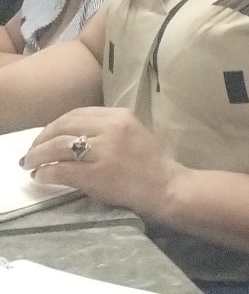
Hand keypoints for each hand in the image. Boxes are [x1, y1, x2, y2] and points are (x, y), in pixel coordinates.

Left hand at [20, 107, 185, 221]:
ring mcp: (104, 151)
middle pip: (63, 127)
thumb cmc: (148, 162)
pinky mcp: (97, 174)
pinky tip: (41, 177)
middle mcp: (111, 128)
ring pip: (58, 147)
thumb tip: (67, 134)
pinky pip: (62, 171)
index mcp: (120, 115)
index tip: (44, 137)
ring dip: (37, 156)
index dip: (54, 126)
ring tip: (30, 165)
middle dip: (40, 140)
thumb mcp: (130, 132)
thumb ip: (104, 128)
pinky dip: (46, 173)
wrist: (165, 186)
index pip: (76, 114)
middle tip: (30, 153)